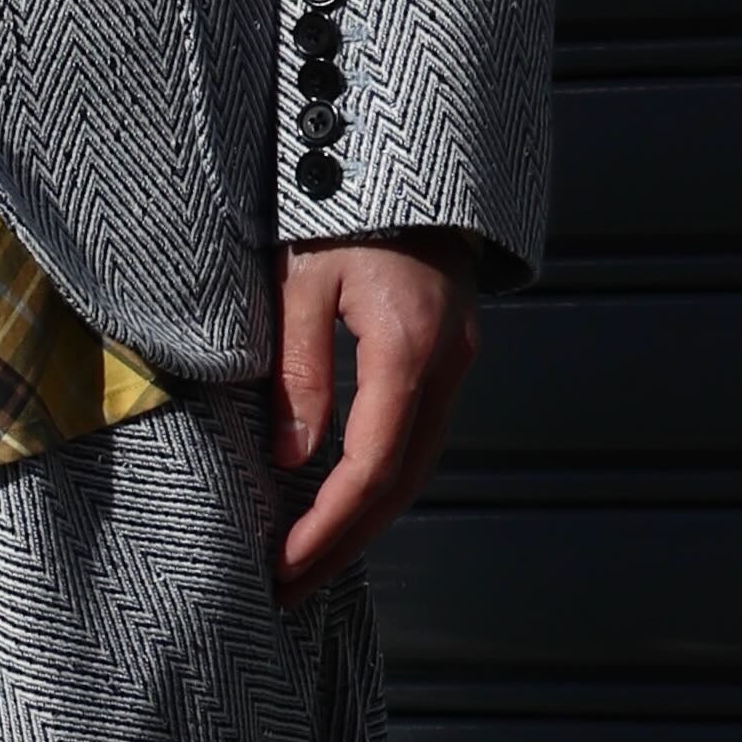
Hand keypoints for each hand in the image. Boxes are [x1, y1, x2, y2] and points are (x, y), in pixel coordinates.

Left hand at [273, 237, 478, 599]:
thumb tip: (292, 459)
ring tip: (308, 564)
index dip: (329, 527)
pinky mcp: (447, 358)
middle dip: (345, 544)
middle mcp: (448, 364)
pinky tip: (338, 511)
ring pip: (416, 468)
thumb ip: (298, 370)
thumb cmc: (340, 205)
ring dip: (364, 524)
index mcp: (410, 347)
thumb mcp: (301, 280)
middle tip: (289, 589)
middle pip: (402, 483)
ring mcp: (456, 362)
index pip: (372, 466)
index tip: (285, 564)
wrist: (402, 152)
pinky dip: (378, 486)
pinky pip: (417, 440)